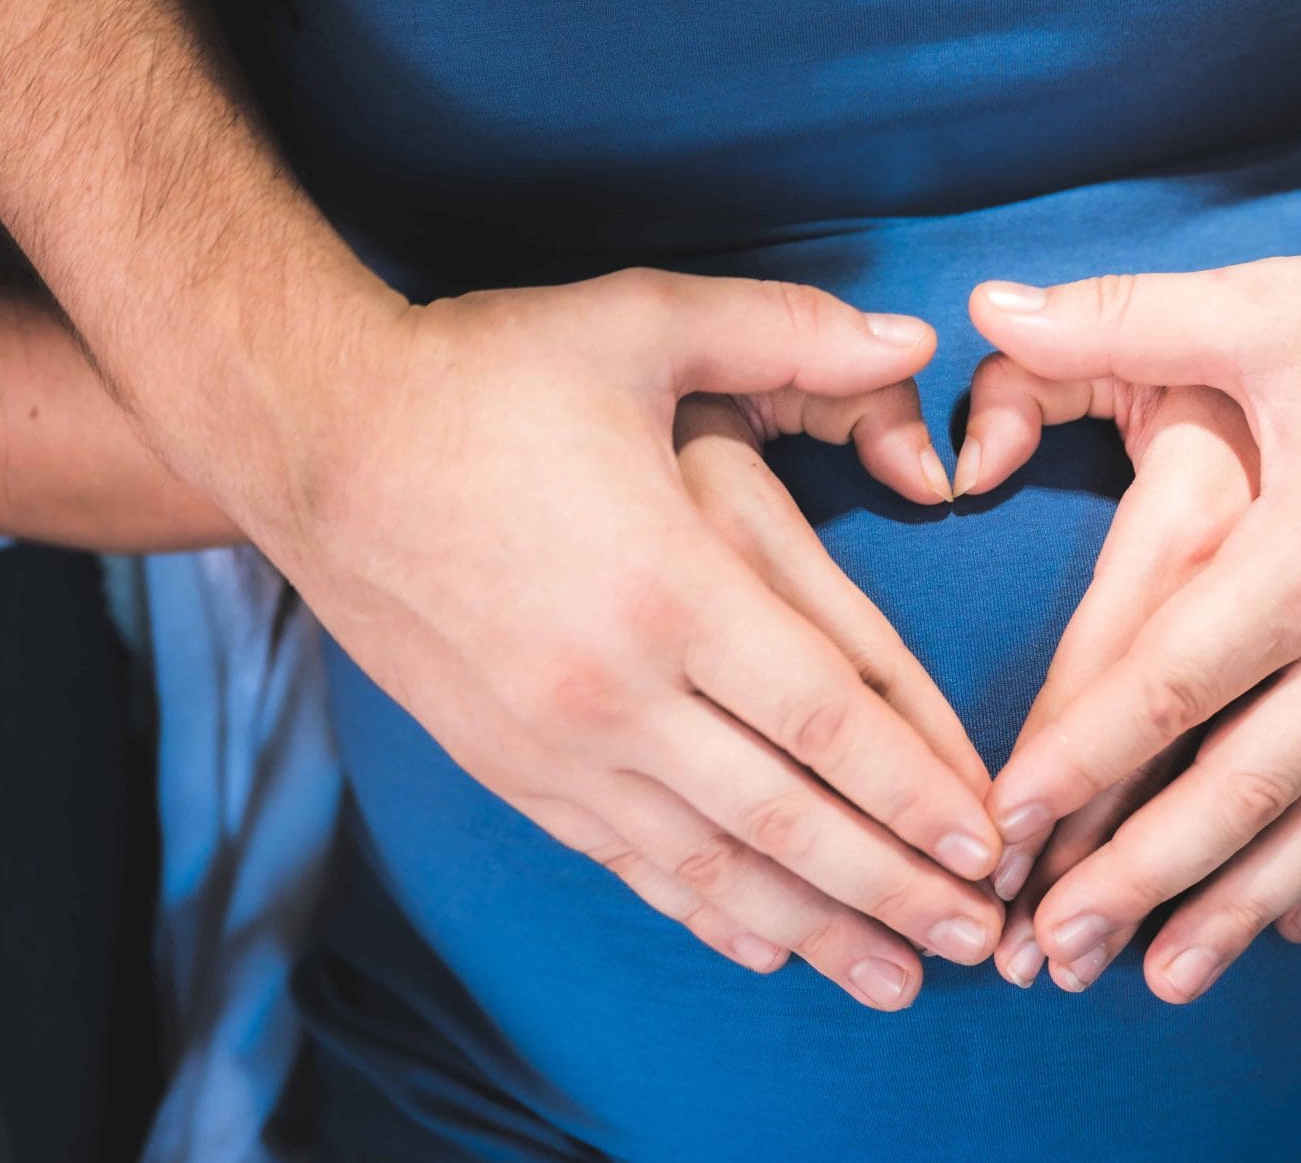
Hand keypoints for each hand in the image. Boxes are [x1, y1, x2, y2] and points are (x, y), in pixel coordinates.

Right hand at [261, 269, 1002, 1011]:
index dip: (920, 788)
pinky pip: (626, 861)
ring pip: (708, 866)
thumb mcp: (638, 322)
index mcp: (667, 583)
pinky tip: (764, 947)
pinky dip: (704, 913)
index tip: (991, 840)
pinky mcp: (508, 765)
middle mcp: (613, 687)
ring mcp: (553, 741)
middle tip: (979, 940)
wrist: (309, 438)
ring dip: (813, 929)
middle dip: (893, 885)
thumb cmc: (481, 376)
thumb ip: (789, 332)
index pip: (826, 718)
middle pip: (783, 817)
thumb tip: (912, 336)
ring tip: (895, 978)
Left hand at [972, 217, 1300, 1000]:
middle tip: (1048, 953)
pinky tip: (1294, 920)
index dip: (1079, 761)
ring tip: (1160, 980)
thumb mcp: (1266, 306)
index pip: (1168, 685)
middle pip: (1238, 788)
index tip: (1003, 828)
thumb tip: (985, 296)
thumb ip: (1118, 318)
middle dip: (1136, 879)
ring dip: (1238, 908)